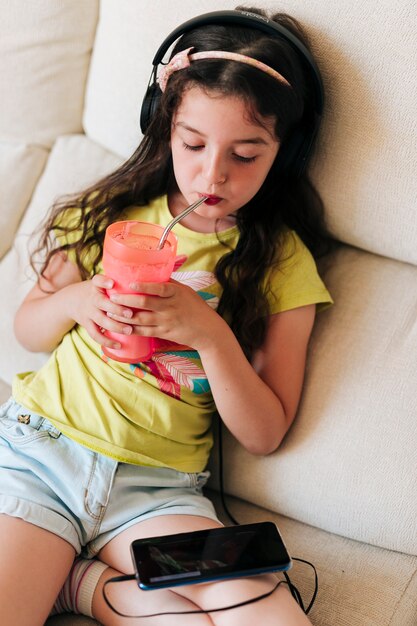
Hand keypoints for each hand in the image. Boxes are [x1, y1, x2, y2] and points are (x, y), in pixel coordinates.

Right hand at [68, 274, 133, 349]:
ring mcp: (88, 312)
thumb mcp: (101, 284)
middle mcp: (92, 299)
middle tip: (130, 314)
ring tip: (129, 330)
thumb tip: (146, 284)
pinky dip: (106, 341)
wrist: (71, 301)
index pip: (97, 280)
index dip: (104, 282)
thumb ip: (118, 283)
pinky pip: (95, 334)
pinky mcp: (87, 324)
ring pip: (100, 320)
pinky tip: (118, 345)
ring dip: (115, 326)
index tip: (112, 283)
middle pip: (102, 303)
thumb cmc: (96, 291)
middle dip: (116, 309)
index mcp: (96, 286)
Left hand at [107, 279, 225, 351]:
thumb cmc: (195, 307)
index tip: (130, 283)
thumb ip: (169, 284)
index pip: (159, 288)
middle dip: (126, 300)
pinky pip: (145, 332)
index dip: (144, 286)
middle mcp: (170, 307)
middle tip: (112, 297)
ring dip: (124, 316)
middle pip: (145, 303)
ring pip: (141, 319)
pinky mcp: (164, 333)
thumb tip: (152, 272)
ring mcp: (167, 321)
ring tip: (110, 311)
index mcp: (176, 293)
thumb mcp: (185, 291)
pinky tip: (121, 326)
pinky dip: (132, 329)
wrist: (207, 330)